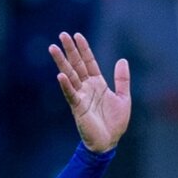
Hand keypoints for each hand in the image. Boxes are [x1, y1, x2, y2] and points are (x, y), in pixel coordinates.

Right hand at [49, 32, 130, 153]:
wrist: (109, 142)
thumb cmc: (115, 123)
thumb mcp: (124, 98)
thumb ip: (122, 80)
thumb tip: (122, 59)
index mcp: (98, 84)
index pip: (89, 62)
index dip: (84, 49)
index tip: (77, 35)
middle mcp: (87, 87)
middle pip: (77, 65)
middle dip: (70, 50)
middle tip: (62, 34)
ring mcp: (81, 97)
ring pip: (70, 76)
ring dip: (62, 62)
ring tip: (53, 48)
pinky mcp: (78, 108)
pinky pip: (71, 95)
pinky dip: (66, 85)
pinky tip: (60, 76)